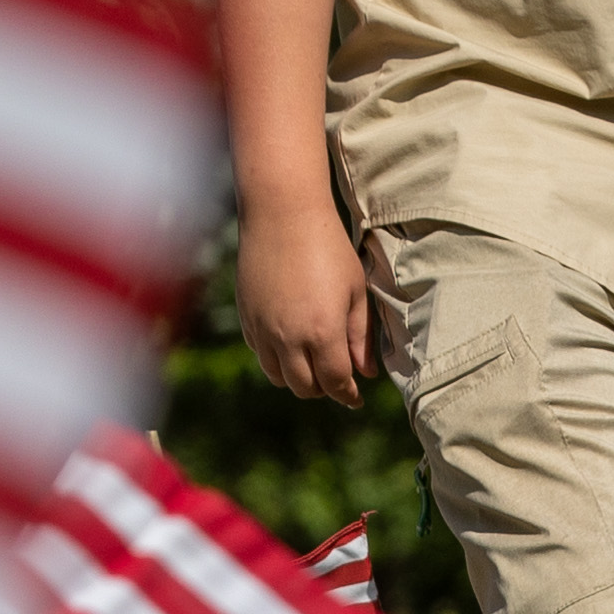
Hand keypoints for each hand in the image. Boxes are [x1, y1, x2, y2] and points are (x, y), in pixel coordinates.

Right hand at [237, 201, 374, 404]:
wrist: (282, 216)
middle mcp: (289, 339)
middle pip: (305, 388)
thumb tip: (366, 372)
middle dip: (324, 389)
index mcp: (323, 333)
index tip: (356, 397)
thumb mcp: (355, 291)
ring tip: (311, 363)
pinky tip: (289, 341)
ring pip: (278, 376)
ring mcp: (263, 330)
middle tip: (336, 379)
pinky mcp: (247, 318)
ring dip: (297, 377)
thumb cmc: (328, 248)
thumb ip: (361, 336)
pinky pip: (260, 353)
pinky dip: (276, 358)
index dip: (348, 395)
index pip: (336, 383)